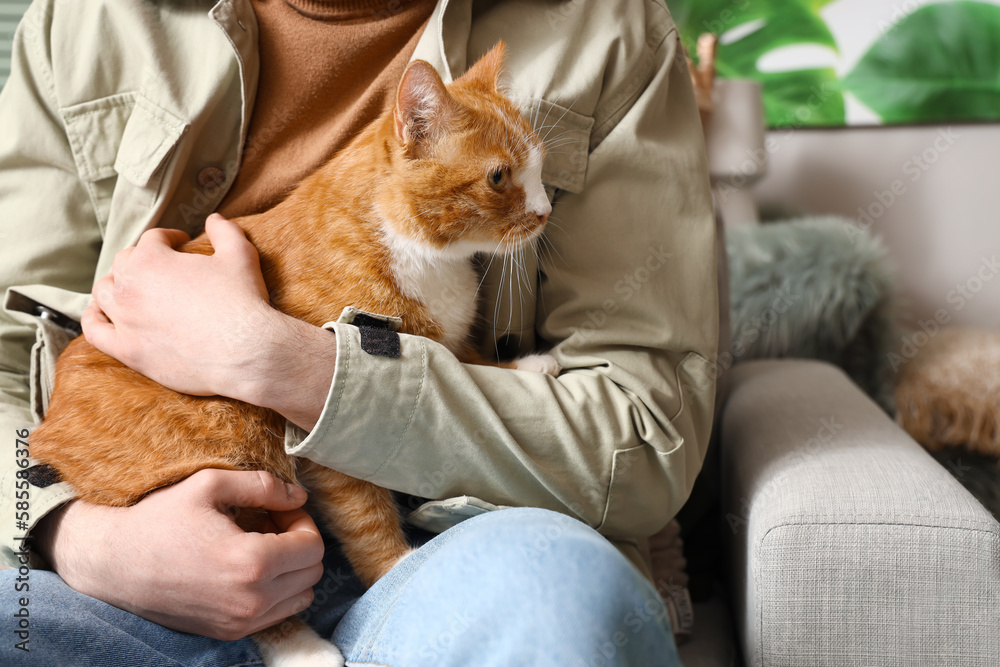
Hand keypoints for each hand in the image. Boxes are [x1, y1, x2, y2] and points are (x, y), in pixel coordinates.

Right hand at [34, 469, 324, 639]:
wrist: (113, 564)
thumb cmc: (159, 519)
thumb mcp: (209, 485)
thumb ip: (263, 485)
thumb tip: (299, 495)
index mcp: (251, 562)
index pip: (313, 546)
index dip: (303, 522)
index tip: (280, 511)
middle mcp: (251, 599)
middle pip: (312, 572)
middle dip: (300, 544)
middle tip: (271, 525)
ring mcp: (240, 622)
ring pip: (301, 596)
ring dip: (292, 570)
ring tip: (261, 547)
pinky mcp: (229, 633)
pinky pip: (277, 614)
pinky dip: (276, 591)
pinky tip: (247, 569)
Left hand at [82, 213, 335, 428]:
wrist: (245, 352)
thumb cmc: (243, 302)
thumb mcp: (240, 256)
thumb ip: (225, 231)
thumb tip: (215, 218)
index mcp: (151, 259)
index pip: (153, 238)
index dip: (170, 238)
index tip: (182, 245)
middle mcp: (129, 286)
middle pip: (124, 263)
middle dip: (143, 260)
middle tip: (164, 268)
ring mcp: (124, 320)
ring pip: (104, 293)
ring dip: (116, 285)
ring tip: (134, 289)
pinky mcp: (127, 350)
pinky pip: (95, 331)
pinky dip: (94, 318)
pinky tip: (101, 313)